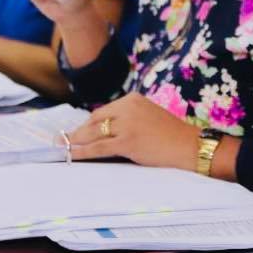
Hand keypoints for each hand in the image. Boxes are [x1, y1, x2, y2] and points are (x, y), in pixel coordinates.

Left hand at [68, 92, 199, 169]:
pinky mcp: (128, 141)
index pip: (102, 112)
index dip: (87, 124)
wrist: (190, 146)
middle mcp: (127, 107)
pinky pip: (99, 147)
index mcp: (132, 99)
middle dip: (78, 132)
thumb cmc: (172, 136)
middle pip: (95, 120)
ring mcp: (127, 124)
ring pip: (94, 133)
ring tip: (62, 147)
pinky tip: (72, 154)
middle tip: (61, 140)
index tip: (76, 132)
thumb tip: (103, 131)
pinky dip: (83, 151)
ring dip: (76, 141)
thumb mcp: (148, 117)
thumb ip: (128, 119)